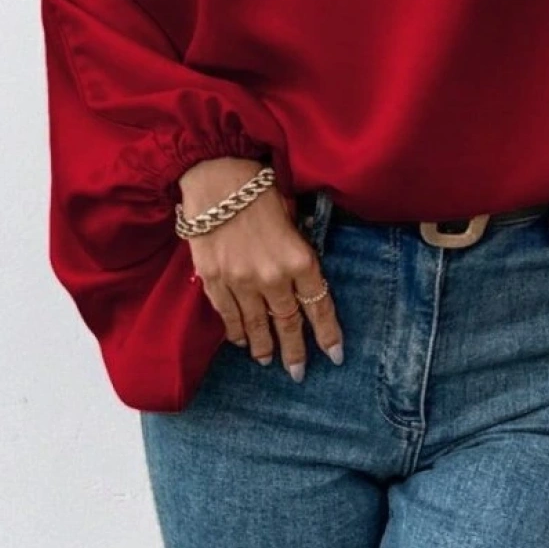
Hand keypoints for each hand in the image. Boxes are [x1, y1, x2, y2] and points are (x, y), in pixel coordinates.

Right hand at [179, 157, 343, 380]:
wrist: (216, 175)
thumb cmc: (259, 188)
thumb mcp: (293, 216)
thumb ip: (298, 248)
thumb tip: (302, 272)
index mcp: (299, 258)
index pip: (319, 306)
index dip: (328, 334)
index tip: (335, 355)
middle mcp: (272, 276)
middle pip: (287, 323)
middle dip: (294, 351)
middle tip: (298, 372)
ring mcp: (240, 281)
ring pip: (255, 325)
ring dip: (262, 346)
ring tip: (266, 361)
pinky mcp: (213, 279)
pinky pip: (226, 314)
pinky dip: (234, 330)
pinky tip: (239, 340)